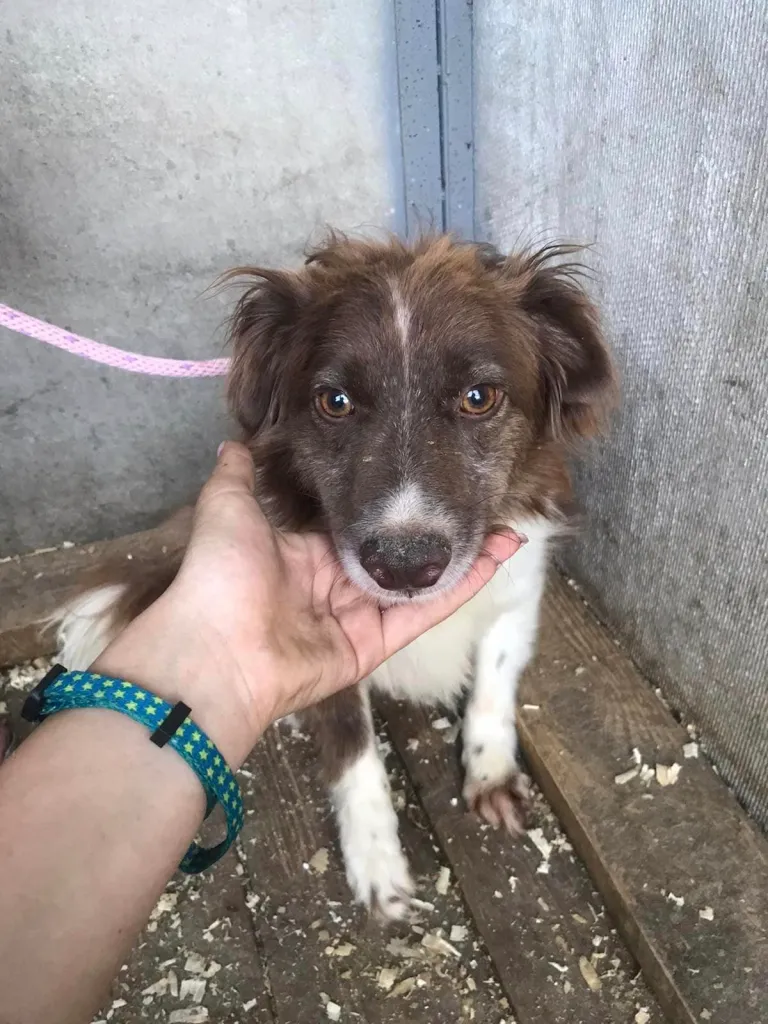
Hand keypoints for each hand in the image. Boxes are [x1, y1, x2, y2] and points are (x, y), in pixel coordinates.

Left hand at [95, 443, 521, 766]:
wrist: (218, 649)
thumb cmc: (221, 574)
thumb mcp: (227, 509)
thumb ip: (238, 475)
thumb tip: (236, 441)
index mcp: (303, 553)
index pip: (359, 522)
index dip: (394, 501)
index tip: (425, 471)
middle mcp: (334, 585)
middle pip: (397, 553)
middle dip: (437, 529)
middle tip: (478, 497)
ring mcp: (357, 618)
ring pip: (420, 581)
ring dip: (462, 556)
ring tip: (506, 528)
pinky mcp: (375, 646)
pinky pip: (424, 611)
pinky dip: (461, 586)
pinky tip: (495, 558)